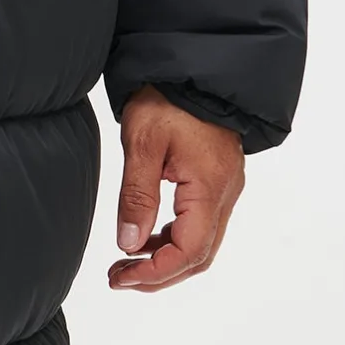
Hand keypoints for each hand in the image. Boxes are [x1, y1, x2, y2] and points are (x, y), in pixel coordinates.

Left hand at [108, 84, 244, 291]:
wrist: (191, 66)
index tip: (121, 277)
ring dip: (167, 257)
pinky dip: (174, 237)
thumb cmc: (166, 98)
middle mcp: (225, 194)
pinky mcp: (218, 179)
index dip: (155, 272)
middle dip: (160, 274)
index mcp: (210, 188)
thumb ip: (137, 196)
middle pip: (199, 255)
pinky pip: (200, 222)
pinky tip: (147, 235)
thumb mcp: (142, 143)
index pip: (189, 250)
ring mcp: (225, 187)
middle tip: (119, 278)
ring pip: (202, 241)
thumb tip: (128, 245)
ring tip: (127, 261)